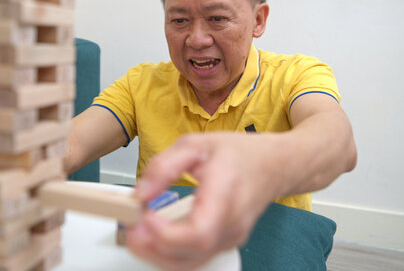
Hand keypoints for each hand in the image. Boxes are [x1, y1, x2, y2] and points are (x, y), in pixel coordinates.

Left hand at [127, 132, 281, 269]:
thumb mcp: (196, 145)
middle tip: (130, 228)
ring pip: (191, 264)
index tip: (144, 217)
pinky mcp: (224, 243)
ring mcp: (230, 239)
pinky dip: (170, 254)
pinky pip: (195, 259)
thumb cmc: (241, 154)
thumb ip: (164, 167)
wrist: (274, 165)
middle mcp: (231, 224)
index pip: (198, 233)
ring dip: (157, 255)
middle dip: (153, 249)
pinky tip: (154, 236)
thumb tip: (140, 193)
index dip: (166, 234)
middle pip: (191, 256)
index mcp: (225, 195)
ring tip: (137, 232)